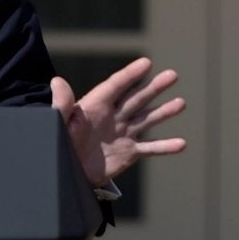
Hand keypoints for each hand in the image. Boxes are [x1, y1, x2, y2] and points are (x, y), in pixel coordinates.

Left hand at [51, 57, 186, 188]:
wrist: (64, 176)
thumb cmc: (57, 147)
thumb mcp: (58, 125)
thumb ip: (61, 106)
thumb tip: (57, 81)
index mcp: (95, 106)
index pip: (115, 86)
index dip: (130, 75)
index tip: (147, 63)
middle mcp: (113, 117)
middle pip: (137, 98)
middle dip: (155, 87)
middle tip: (173, 75)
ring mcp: (122, 134)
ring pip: (147, 119)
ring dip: (164, 112)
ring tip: (181, 103)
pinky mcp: (128, 153)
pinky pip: (150, 148)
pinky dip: (165, 146)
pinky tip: (181, 144)